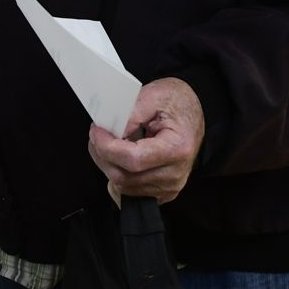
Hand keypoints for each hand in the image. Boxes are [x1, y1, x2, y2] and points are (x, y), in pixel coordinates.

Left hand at [87, 78, 204, 203]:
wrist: (193, 117)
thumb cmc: (177, 104)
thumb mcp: (155, 95)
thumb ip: (131, 112)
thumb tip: (110, 130)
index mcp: (177, 148)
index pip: (133, 159)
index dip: (107, 147)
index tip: (96, 131)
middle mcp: (175, 174)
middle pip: (124, 177)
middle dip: (102, 155)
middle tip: (97, 134)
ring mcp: (169, 187)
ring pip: (122, 187)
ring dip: (107, 165)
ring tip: (108, 144)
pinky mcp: (162, 194)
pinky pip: (129, 193)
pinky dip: (117, 176)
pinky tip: (118, 160)